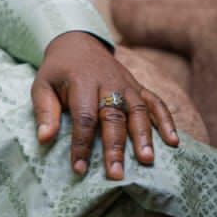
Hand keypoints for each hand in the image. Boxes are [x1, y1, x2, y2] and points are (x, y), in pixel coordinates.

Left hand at [31, 30, 178, 180]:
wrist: (78, 43)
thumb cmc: (58, 72)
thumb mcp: (42, 86)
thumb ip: (45, 112)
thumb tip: (44, 139)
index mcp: (82, 82)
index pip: (84, 117)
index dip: (81, 144)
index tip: (79, 168)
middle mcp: (108, 82)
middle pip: (113, 117)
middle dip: (115, 146)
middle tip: (116, 174)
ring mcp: (126, 84)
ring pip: (138, 110)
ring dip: (144, 136)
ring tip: (147, 160)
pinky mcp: (138, 86)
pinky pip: (156, 102)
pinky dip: (166, 120)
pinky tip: (174, 142)